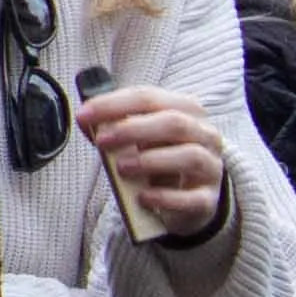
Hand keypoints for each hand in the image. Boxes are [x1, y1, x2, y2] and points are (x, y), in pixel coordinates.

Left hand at [76, 83, 230, 240]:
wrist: (190, 194)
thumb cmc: (159, 155)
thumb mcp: (139, 136)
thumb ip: (115, 125)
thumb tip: (87, 121)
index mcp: (185, 109)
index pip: (149, 97)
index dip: (114, 104)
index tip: (84, 115)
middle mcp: (205, 134)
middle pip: (174, 122)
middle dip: (132, 129)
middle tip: (102, 141)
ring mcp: (211, 167)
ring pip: (190, 156)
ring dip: (150, 160)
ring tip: (121, 168)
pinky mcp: (209, 199)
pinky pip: (193, 198)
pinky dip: (165, 197)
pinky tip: (143, 197)